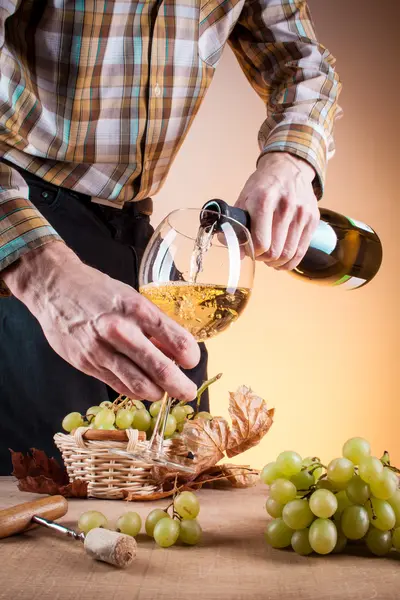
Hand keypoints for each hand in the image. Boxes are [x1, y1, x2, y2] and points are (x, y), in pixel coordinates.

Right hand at [3, 242, 199, 401]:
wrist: (54, 287)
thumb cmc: (98, 290)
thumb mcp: (132, 297)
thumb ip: (153, 324)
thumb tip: (175, 350)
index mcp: (136, 309)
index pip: (176, 339)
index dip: (190, 356)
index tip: (193, 360)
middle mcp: (120, 331)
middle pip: (159, 369)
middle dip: (179, 386)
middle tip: (188, 392)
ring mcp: (101, 350)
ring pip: (138, 384)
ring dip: (157, 393)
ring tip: (164, 391)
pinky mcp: (85, 364)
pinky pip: (117, 385)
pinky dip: (134, 391)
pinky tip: (142, 388)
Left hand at [236, 152, 318, 269]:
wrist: (288, 167)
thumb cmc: (263, 185)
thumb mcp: (244, 199)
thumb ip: (237, 226)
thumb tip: (237, 253)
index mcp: (264, 200)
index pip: (260, 242)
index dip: (252, 252)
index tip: (249, 250)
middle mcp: (286, 206)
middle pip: (275, 251)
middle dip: (263, 258)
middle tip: (259, 254)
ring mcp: (302, 213)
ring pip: (288, 254)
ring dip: (276, 262)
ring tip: (270, 258)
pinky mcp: (313, 219)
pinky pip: (301, 251)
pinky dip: (290, 261)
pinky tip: (282, 260)